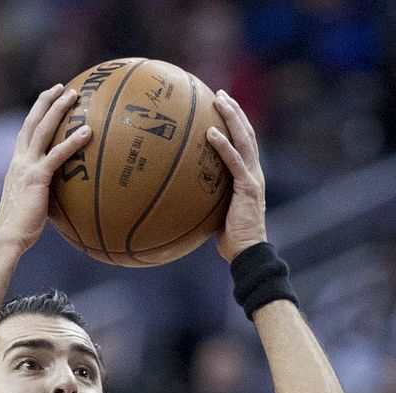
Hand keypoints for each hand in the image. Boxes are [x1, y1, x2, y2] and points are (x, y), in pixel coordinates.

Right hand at [0, 85, 91, 253]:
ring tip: (75, 95)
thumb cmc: (21, 229)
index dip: (36, 114)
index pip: (25, 133)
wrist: (8, 236)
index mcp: (16, 165)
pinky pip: (58, 154)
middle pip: (32, 122)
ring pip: (43, 129)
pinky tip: (88, 132)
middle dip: (47, 101)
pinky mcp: (37, 177)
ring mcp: (27, 167)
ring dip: (59, 109)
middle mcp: (19, 160)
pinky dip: (73, 141)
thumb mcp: (32, 205)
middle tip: (63, 87)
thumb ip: (43, 194)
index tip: (48, 100)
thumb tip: (62, 199)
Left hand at [206, 90, 266, 262]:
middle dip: (235, 111)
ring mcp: (253, 178)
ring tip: (219, 100)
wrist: (248, 252)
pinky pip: (234, 162)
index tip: (223, 107)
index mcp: (249, 176)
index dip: (236, 123)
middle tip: (220, 93)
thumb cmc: (231, 238)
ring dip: (232, 117)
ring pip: (244, 139)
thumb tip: (184, 195)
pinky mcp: (248, 187)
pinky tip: (210, 133)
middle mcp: (255, 172)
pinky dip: (223, 146)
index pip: (245, 143)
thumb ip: (208, 198)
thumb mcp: (217, 212)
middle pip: (247, 133)